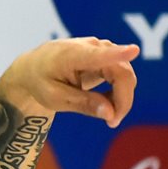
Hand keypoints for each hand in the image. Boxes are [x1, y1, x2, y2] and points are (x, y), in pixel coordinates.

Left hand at [0, 37, 138, 127]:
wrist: (33, 68)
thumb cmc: (41, 82)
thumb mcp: (55, 98)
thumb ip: (83, 104)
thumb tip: (111, 114)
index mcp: (71, 55)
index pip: (98, 55)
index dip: (117, 54)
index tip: (134, 50)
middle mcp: (91, 46)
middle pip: (121, 72)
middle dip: (123, 100)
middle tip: (112, 122)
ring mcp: (101, 49)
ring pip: (125, 75)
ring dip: (121, 98)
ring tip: (106, 117)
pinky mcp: (107, 55)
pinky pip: (122, 76)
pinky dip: (118, 93)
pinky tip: (104, 104)